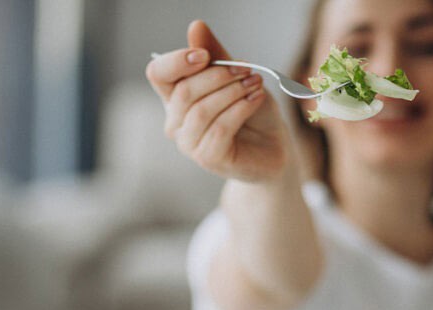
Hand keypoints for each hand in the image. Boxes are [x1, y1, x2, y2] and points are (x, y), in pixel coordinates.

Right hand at [145, 20, 290, 182]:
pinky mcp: (208, 159)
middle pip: (184, 91)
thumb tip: (196, 27)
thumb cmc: (252, 113)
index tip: (205, 55)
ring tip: (255, 83)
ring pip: (202, 110)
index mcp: (176, 97)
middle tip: (246, 69)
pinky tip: (257, 99)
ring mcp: (189, 143)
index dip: (177, 61)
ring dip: (233, 92)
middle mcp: (176, 122)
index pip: (158, 73)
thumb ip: (217, 56)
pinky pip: (220, 128)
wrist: (273, 148)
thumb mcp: (237, 78)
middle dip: (218, 75)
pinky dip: (241, 109)